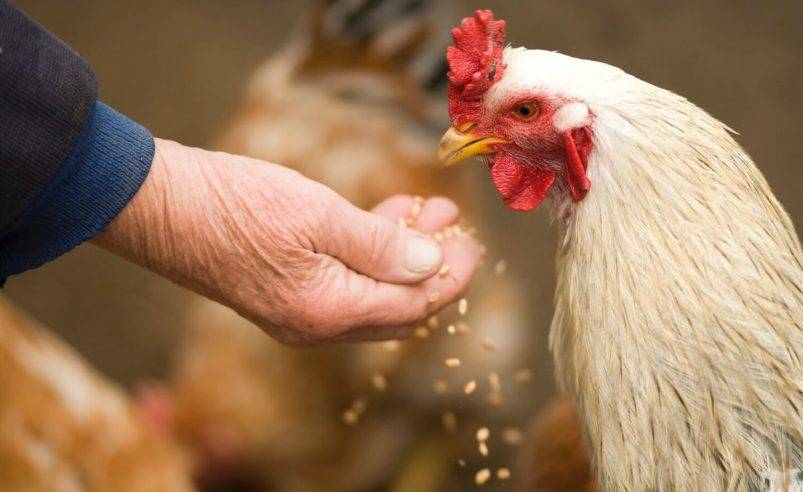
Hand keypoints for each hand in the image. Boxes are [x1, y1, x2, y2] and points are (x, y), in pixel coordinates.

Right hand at [94, 139, 480, 344]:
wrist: (156, 205)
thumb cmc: (234, 205)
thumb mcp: (318, 216)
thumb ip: (381, 245)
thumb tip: (433, 265)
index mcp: (328, 311)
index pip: (413, 306)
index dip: (450, 277)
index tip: (472, 243)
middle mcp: (316, 324)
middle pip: (398, 308)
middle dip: (433, 269)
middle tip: (456, 229)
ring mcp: (298, 311)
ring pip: (373, 292)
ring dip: (405, 254)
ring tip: (430, 211)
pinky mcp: (284, 290)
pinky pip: (344, 281)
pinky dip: (371, 252)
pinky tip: (387, 216)